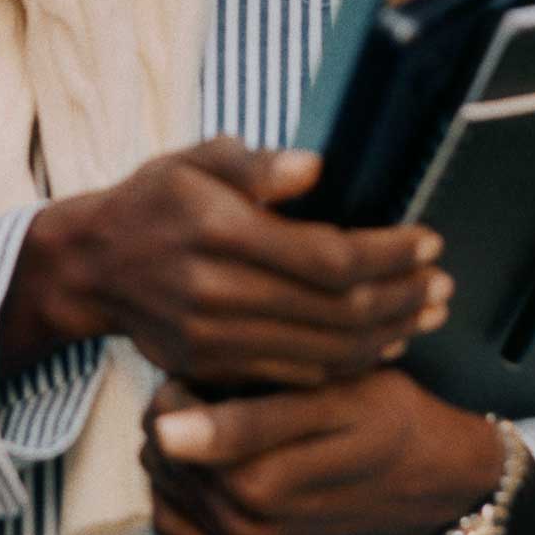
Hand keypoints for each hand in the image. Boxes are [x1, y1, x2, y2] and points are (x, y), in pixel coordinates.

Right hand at [0, 136, 450, 387]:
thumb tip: (316, 169)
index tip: (427, 241)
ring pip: (324, 350)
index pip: (325, 255)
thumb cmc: (155, 201)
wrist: (93, 266)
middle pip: (335, 310)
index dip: (387, 254)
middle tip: (441, 282)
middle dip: (401, 296)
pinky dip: (348, 362)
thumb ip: (255, 164)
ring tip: (426, 312)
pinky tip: (380, 343)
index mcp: (215, 229)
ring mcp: (211, 337)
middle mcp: (214, 290)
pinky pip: (297, 375)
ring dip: (386, 334)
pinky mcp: (212, 367)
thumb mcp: (195, 159)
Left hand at [140, 371, 504, 534]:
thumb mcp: (327, 397)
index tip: (205, 375)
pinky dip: (183, 495)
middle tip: (217, 396)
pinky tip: (219, 468)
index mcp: (262, 483)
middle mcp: (250, 532)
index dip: (172, 392)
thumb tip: (163, 432)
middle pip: (160, 463)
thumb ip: (245, 417)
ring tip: (221, 431)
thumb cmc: (382, 417)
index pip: (164, 431)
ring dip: (178, 458)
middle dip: (173, 421)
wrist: (427, 477)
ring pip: (164, 494)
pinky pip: (180, 530)